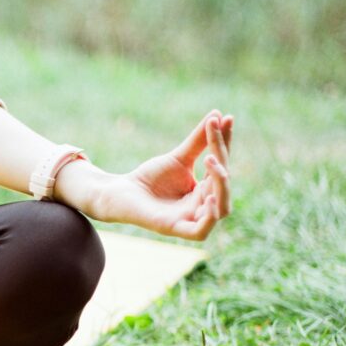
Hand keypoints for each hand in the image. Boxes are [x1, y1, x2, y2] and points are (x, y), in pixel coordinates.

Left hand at [91, 110, 232, 240]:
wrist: (119, 192)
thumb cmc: (149, 178)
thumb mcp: (178, 158)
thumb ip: (199, 141)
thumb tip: (218, 114)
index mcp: (205, 190)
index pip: (223, 165)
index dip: (225, 143)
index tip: (225, 118)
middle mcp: (203, 207)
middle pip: (224, 185)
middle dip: (222, 162)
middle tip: (211, 146)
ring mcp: (190, 219)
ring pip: (222, 210)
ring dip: (221, 185)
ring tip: (211, 161)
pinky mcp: (174, 229)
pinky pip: (201, 231)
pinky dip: (210, 216)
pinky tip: (208, 196)